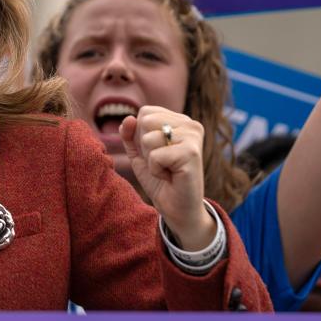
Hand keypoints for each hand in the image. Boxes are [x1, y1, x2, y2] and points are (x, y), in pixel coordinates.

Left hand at [119, 106, 214, 250]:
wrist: (177, 208)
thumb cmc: (160, 179)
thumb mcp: (139, 153)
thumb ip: (129, 133)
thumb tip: (128, 118)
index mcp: (179, 120)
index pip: (145, 112)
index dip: (140, 135)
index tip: (156, 153)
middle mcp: (190, 124)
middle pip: (145, 121)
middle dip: (145, 147)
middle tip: (162, 162)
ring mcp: (193, 136)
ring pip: (148, 138)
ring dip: (151, 160)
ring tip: (167, 169)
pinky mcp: (191, 153)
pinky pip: (155, 156)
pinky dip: (156, 170)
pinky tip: (171, 176)